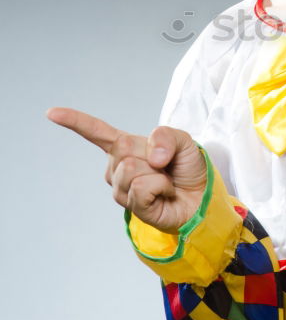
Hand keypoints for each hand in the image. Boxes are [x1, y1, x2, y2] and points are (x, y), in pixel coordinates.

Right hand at [45, 107, 206, 232]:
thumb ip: (167, 136)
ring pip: (131, 169)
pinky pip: (142, 187)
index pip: (96, 132)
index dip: (74, 121)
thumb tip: (151, 156)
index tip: (51, 113)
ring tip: (165, 181)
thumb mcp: (184, 141)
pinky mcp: (131, 206)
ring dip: (158, 173)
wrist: (200, 197)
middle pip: (123, 148)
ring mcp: (121, 188)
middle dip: (151, 153)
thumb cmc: (187, 169)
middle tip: (165, 165)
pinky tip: (163, 194)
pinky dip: (160, 187)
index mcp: (125, 146)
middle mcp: (117, 166)